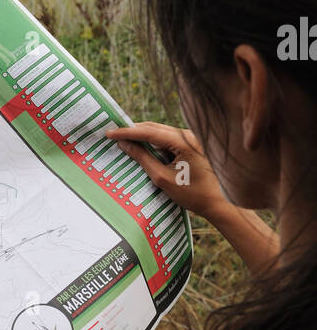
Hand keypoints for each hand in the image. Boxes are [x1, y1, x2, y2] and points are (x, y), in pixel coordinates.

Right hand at [105, 121, 227, 219]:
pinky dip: (154, 143)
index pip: (148, 132)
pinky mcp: (192, 144)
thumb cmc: (193, 193)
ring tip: (124, 140)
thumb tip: (125, 145)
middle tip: (113, 134)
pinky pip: (168, 139)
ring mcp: (192, 138)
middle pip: (154, 127)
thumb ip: (143, 158)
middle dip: (133, 131)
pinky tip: (142, 148)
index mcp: (183, 141)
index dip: (127, 132)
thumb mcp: (162, 178)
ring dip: (143, 136)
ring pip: (161, 132)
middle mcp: (189, 135)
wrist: (219, 202)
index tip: (110, 133)